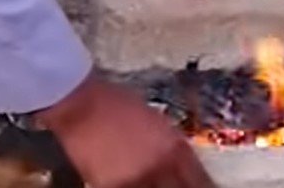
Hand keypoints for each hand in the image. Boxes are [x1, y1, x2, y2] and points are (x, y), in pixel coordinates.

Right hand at [37, 74, 213, 187]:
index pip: (201, 182)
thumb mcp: (157, 123)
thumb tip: (183, 167)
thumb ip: (172, 147)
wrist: (82, 104)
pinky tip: (136, 186)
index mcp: (175, 148)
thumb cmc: (117, 105)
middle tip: (176, 187)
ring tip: (156, 186)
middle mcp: (161, 167)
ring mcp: (137, 181)